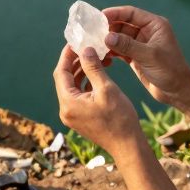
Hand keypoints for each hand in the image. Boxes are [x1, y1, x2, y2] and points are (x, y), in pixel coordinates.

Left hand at [52, 45, 144, 159]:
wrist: (128, 146)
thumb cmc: (120, 119)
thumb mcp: (107, 89)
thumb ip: (93, 68)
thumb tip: (85, 49)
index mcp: (68, 103)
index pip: (61, 73)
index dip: (67, 56)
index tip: (74, 42)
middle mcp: (65, 110)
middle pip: (65, 80)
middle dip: (75, 63)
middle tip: (85, 47)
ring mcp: (72, 116)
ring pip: (73, 87)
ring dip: (82, 72)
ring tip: (94, 58)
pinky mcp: (80, 118)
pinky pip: (79, 96)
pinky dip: (86, 84)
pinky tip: (97, 74)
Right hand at [102, 5, 189, 108]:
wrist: (178, 92)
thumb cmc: (170, 70)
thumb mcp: (149, 56)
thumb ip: (128, 45)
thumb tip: (107, 36)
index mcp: (155, 25)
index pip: (130, 13)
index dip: (114, 13)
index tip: (98, 18)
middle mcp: (147, 32)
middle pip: (122, 24)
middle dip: (107, 27)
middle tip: (90, 32)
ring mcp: (140, 44)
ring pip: (119, 37)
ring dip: (107, 40)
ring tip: (92, 44)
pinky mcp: (135, 56)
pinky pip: (119, 50)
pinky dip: (110, 52)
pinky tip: (101, 55)